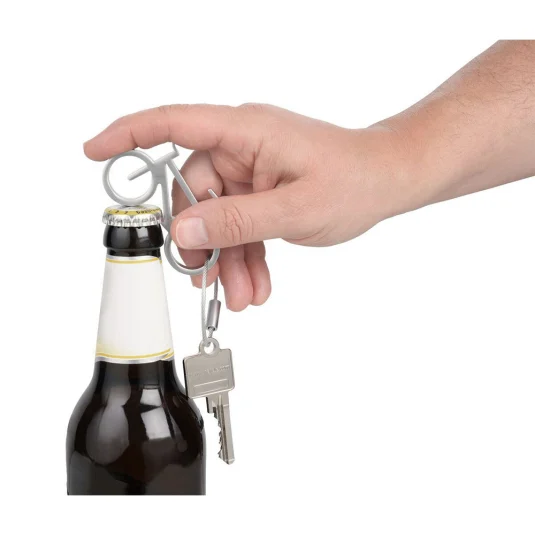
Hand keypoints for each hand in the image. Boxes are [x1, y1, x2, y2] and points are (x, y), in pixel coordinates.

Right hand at [84, 104, 413, 310]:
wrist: (387, 182)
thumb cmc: (354, 180)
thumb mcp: (294, 208)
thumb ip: (237, 220)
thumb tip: (183, 230)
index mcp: (245, 132)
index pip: (173, 124)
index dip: (128, 135)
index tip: (94, 152)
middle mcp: (242, 147)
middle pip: (194, 193)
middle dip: (201, 241)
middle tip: (207, 280)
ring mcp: (251, 172)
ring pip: (218, 218)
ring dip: (227, 258)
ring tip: (243, 295)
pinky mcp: (262, 192)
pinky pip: (241, 225)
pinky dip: (245, 256)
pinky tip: (255, 284)